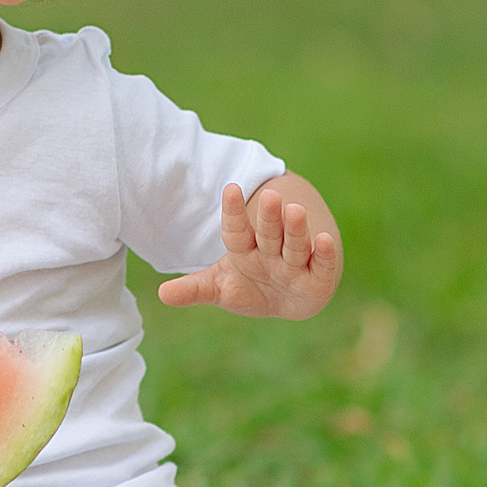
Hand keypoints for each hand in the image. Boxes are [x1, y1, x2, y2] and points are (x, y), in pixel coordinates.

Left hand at [157, 181, 341, 319]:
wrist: (287, 299)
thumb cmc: (251, 286)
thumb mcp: (220, 288)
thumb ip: (194, 289)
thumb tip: (162, 295)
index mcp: (245, 249)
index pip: (236, 230)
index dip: (233, 211)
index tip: (231, 187)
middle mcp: (271, 251)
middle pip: (267, 233)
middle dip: (268, 217)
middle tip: (268, 196)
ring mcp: (295, 263)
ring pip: (294, 244)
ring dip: (295, 228)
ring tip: (294, 210)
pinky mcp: (318, 278)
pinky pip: (322, 264)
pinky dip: (324, 253)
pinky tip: (325, 239)